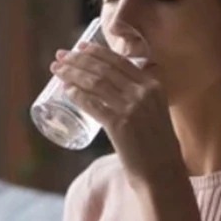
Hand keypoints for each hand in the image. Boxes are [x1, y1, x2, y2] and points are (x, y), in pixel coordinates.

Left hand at [51, 42, 184, 185]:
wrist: (163, 173)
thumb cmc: (156, 145)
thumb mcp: (154, 111)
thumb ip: (139, 97)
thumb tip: (113, 89)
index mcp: (153, 85)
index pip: (119, 61)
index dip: (96, 52)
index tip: (79, 47)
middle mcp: (143, 92)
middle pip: (103, 68)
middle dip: (78, 59)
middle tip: (60, 57)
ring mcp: (131, 108)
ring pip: (95, 83)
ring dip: (72, 73)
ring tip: (57, 70)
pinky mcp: (119, 125)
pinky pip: (92, 104)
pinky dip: (77, 95)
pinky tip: (66, 91)